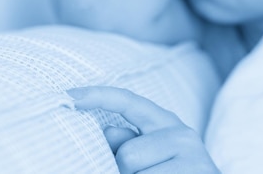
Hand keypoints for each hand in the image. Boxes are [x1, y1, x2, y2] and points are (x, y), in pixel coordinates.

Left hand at [67, 86, 220, 173]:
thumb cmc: (172, 173)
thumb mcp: (151, 156)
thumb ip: (129, 142)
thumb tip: (108, 131)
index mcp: (165, 122)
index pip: (128, 101)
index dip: (98, 96)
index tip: (69, 96)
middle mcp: (182, 133)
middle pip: (127, 154)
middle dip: (126, 171)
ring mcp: (193, 157)